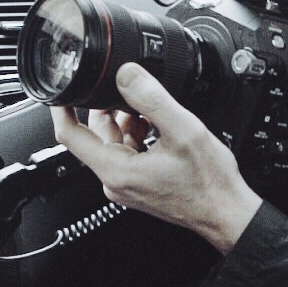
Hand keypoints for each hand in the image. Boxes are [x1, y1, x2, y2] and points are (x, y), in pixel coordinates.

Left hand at [52, 63, 262, 252]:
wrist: (226, 211)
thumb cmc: (209, 183)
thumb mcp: (183, 129)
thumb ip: (151, 99)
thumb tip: (126, 75)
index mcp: (116, 170)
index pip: (69, 136)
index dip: (61, 108)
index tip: (62, 89)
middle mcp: (115, 181)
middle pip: (94, 134)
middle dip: (106, 107)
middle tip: (126, 88)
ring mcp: (126, 185)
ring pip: (113, 142)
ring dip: (126, 120)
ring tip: (150, 108)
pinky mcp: (139, 184)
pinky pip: (127, 152)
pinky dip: (137, 134)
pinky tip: (156, 124)